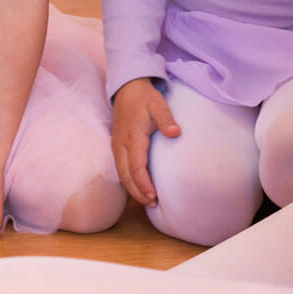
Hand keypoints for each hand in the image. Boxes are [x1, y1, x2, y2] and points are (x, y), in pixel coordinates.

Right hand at [111, 78, 180, 206]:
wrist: (127, 88)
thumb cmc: (145, 98)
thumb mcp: (158, 105)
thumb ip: (167, 120)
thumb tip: (176, 133)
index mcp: (133, 136)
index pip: (136, 166)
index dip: (144, 183)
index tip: (155, 196)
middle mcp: (121, 143)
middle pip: (125, 175)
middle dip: (138, 192)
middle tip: (153, 204)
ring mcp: (116, 145)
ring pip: (121, 174)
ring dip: (133, 189)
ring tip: (148, 201)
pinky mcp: (116, 146)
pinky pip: (120, 168)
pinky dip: (128, 181)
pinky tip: (139, 188)